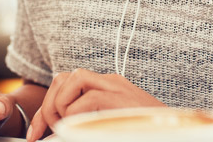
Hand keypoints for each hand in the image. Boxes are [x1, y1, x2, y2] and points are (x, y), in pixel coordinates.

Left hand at [26, 69, 164, 140]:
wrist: (175, 132)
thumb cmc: (142, 131)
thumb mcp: (109, 123)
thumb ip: (88, 122)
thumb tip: (58, 134)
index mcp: (107, 87)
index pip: (66, 83)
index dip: (46, 107)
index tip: (37, 133)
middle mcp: (110, 82)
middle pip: (63, 78)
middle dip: (46, 107)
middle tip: (43, 133)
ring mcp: (116, 87)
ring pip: (71, 80)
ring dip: (60, 107)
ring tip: (65, 129)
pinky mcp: (120, 98)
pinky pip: (86, 100)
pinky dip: (74, 115)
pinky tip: (78, 130)